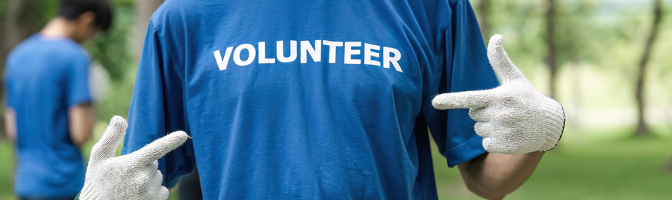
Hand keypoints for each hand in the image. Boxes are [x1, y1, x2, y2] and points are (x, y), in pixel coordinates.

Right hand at [79, 116, 187, 199]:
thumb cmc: (98, 182)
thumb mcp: (99, 157)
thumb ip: (111, 137)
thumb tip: (119, 118)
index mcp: (131, 165)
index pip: (155, 149)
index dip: (171, 141)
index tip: (183, 135)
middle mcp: (143, 179)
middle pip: (154, 164)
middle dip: (144, 166)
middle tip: (126, 176)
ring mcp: (150, 192)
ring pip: (158, 177)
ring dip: (148, 180)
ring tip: (130, 188)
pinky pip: (163, 191)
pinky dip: (154, 192)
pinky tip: (138, 196)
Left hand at [432, 34, 564, 154]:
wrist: (550, 124)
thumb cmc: (527, 98)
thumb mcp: (514, 78)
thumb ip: (500, 60)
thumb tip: (496, 36)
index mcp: (499, 96)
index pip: (470, 98)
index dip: (451, 100)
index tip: (434, 102)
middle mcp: (500, 113)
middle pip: (473, 115)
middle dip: (483, 113)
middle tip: (503, 110)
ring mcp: (503, 131)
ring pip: (478, 130)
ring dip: (489, 127)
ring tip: (508, 122)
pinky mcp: (506, 146)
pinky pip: (486, 144)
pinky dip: (495, 141)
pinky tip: (510, 135)